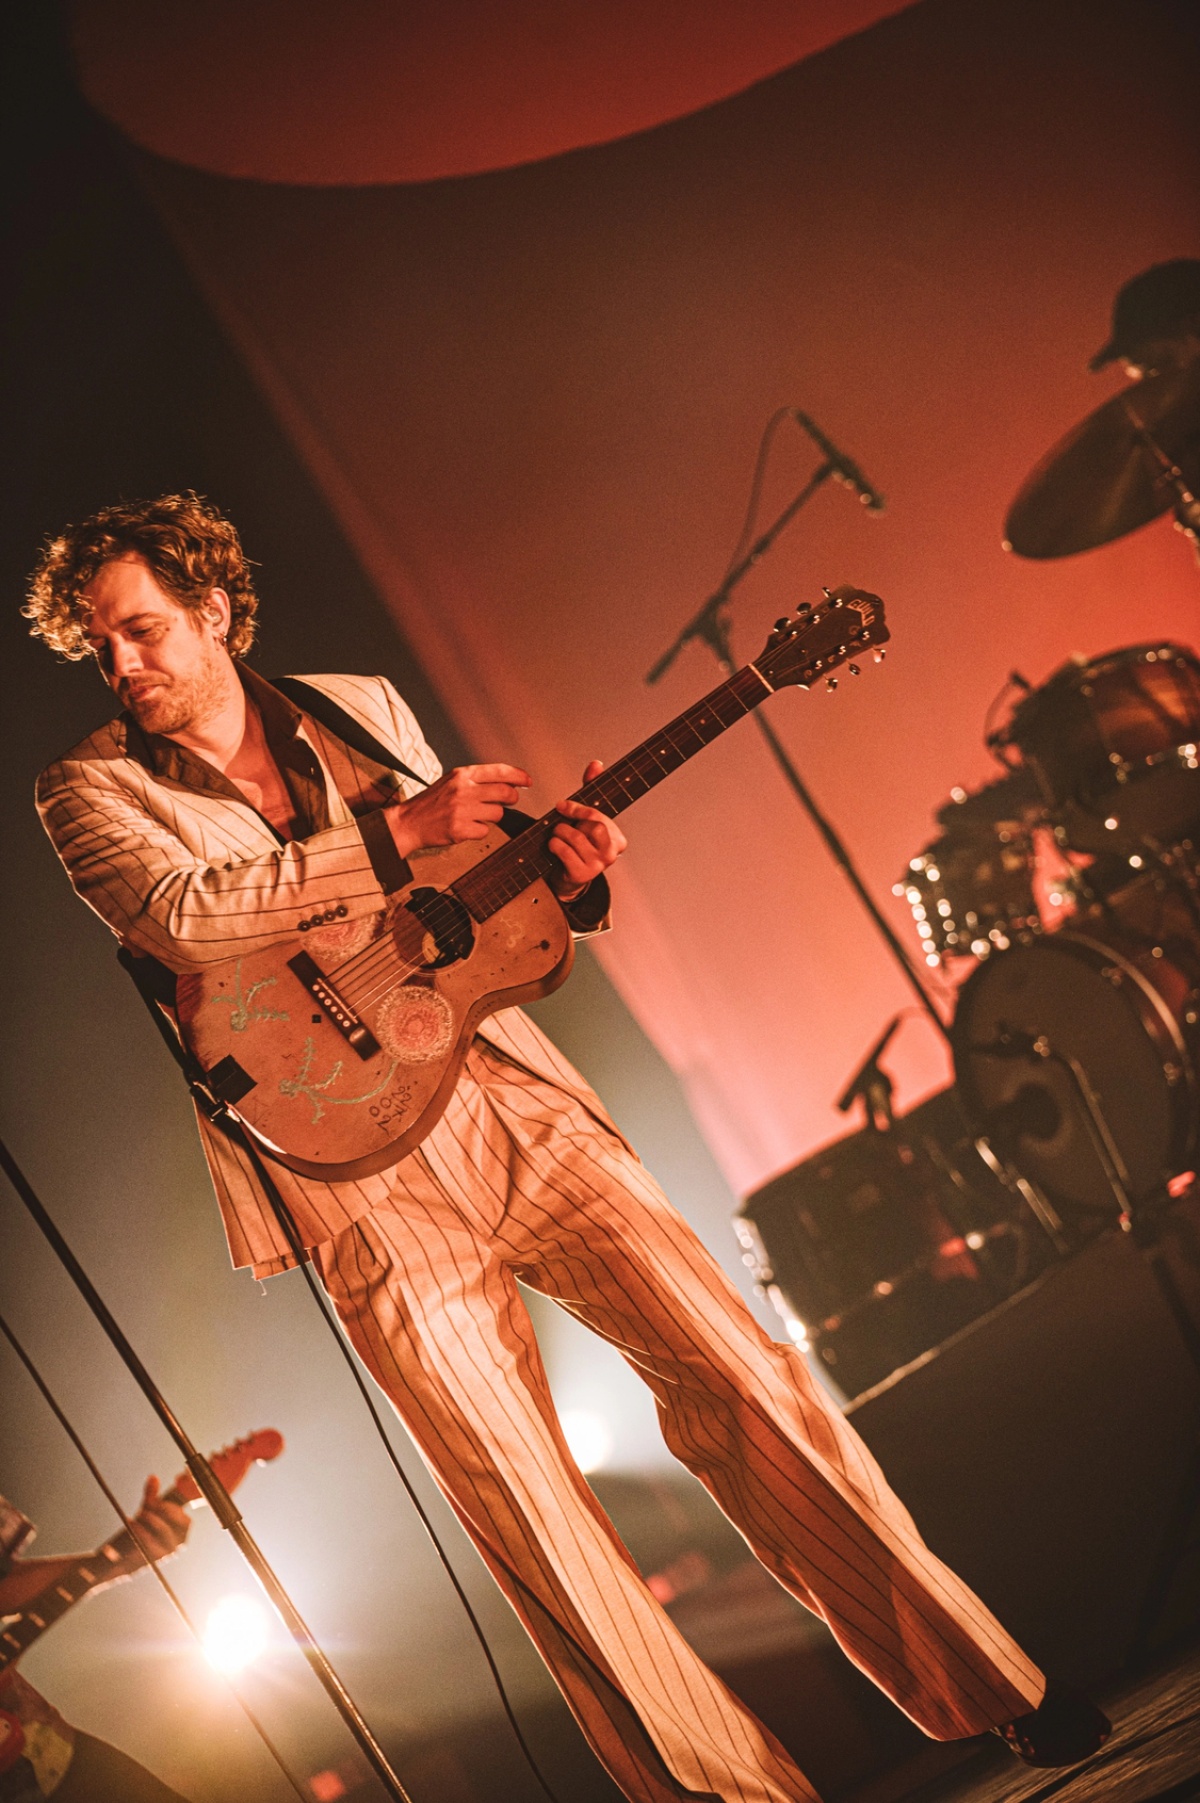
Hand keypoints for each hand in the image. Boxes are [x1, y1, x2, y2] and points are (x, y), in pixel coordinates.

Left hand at [118, 1475, 190, 1572]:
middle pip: (179, 1521)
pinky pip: (150, 1541)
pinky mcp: (157, 1557)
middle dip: (165, 1509)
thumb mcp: (147, 1510)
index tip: (162, 1499)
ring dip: (151, 1518)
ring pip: (164, 1529)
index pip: (187, 1519)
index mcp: (182, 1529)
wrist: (124, 1555)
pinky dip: (140, 1530)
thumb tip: (153, 1476)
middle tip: (150, 1503)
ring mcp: (170, 1550)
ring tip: (140, 1513)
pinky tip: (131, 1522)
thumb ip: (152, 1494)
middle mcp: (180, 1540)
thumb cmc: (141, 1530)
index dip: (178, 1507)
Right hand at [387, 764, 530, 858]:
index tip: (527, 781)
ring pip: (498, 814)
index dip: (518, 776)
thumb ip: (477, 780)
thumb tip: (508, 782)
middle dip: (511, 799)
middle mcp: (463, 790)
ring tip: (474, 816)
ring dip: (491, 817)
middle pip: (505, 793)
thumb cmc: (432, 803)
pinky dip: (478, 831)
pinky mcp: (460, 829)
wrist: (408, 822)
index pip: (499, 771)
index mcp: (462, 774)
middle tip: (506, 802)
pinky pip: (485, 831)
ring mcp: (462, 810)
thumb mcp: (452, 782)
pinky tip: (465, 827)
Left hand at [549, 761, 626, 900]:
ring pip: (575, 838)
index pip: (600, 817)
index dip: (579, 809)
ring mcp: (598, 866)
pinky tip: (554, 847)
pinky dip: (554, 845)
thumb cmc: (578, 843)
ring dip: (559, 834)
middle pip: (592, 826)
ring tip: (557, 836)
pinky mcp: (582, 874)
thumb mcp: (586, 817)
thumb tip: (596, 764)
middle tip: (560, 823)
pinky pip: (564, 851)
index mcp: (618, 839)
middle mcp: (612, 853)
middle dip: (571, 821)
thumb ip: (591, 789)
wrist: (567, 875)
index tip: (562, 805)